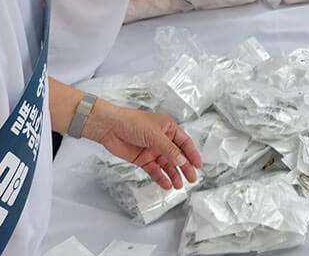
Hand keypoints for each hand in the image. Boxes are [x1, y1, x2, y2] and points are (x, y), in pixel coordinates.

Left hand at [83, 100, 201, 189]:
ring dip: (173, 174)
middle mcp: (162, 140)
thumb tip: (182, 161)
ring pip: (166, 165)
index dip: (192, 154)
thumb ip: (169, 149)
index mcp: (168, 128)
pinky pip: (154, 170)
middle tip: (191, 179)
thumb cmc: (132, 122)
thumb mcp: (154, 135)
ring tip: (178, 186)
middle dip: (185, 168)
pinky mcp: (143, 159)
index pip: (184, 143)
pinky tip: (166, 184)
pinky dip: (160, 177)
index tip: (198, 165)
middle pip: (177, 156)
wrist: (110, 128)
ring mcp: (152, 150)